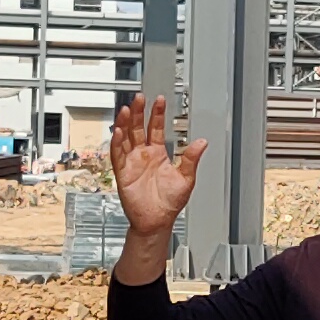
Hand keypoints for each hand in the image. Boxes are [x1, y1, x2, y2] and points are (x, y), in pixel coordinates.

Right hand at [109, 96, 206, 236]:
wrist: (156, 221)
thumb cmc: (169, 203)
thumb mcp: (186, 179)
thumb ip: (191, 159)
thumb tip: (202, 143)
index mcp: (158, 154)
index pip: (156, 128)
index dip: (157, 114)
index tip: (159, 100)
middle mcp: (143, 155)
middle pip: (138, 128)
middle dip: (139, 112)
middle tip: (139, 98)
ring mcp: (132, 162)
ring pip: (126, 138)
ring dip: (125, 124)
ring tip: (127, 110)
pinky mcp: (122, 173)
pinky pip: (117, 155)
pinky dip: (117, 143)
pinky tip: (118, 131)